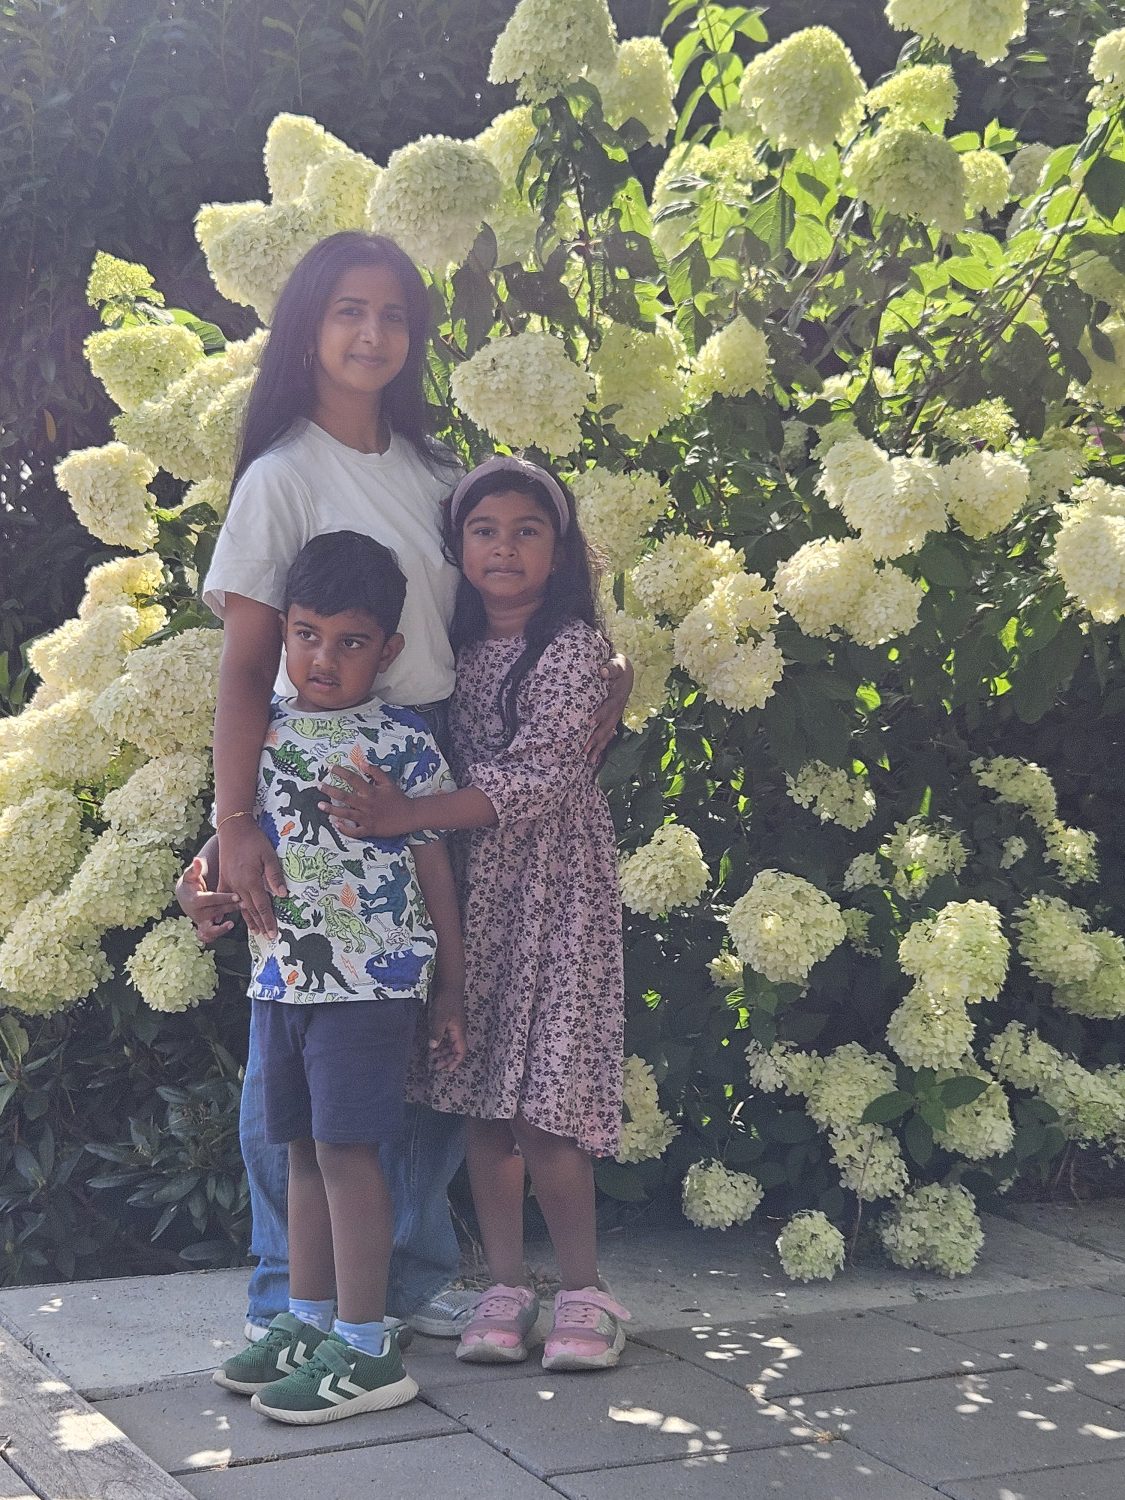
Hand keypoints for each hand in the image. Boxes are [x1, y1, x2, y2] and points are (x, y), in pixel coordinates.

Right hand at [175, 856, 239, 944]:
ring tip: (233, 922)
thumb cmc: (190, 883)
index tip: (237, 895)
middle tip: (245, 904)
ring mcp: (200, 922)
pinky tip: (228, 928)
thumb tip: (197, 860)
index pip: (211, 899)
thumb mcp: (191, 874)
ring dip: (222, 927)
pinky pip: (209, 935)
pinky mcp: (204, 928)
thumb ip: (195, 868)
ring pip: (211, 928)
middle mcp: (197, 913)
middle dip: (231, 909)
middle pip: (216, 912)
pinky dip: (217, 934)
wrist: (184, 896)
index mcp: (195, 900)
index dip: (224, 898)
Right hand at [218, 818, 286, 938]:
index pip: (262, 906)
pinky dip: (232, 908)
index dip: (268, 921)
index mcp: (251, 881)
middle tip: (268, 937)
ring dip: (248, 919)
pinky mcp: (224, 878)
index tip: (273, 934)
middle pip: (251, 910)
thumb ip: (275, 876)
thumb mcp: (269, 855)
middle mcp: (239, 886)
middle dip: (261, 924)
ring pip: (240, 906)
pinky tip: (235, 914)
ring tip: (256, 931)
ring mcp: (229, 883)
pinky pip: (227, 897)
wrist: (233, 829)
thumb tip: (282, 895)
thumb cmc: (254, 840)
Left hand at [318, 763, 417, 838]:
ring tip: (320, 805)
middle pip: (345, 796)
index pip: (353, 779)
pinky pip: (355, 831)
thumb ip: (375, 772)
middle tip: (318, 786)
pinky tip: (336, 824)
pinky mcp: (370, 830)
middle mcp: (367, 804)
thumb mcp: (388, 782)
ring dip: (332, 809)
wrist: (409, 816)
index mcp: (371, 791)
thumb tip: (361, 763)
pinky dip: (345, 829)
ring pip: (346, 814)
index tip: (330, 768)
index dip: (341, 773)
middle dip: (330, 791)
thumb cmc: (397, 798)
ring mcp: (367, 818)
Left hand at [429, 990, 466, 1071]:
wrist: (448, 985)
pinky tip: (432, 1046)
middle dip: (447, 1059)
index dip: (456, 1062)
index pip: (461, 1051)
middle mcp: (458, 1031)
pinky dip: (440, 1043)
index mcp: (459, 1032)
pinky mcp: (448, 1022)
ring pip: (450, 1044)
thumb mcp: (440, 1017)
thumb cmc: (446, 1001)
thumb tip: (433, 1048)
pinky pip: (446, 1037)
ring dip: (443, 1052)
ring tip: (432, 1058)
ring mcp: (453, 1026)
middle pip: (455, 1050)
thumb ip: (437, 1033)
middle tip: (436, 1067)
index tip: (447, 1070)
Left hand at [586, 652, 632, 762]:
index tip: (589, 723)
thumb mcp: (617, 664)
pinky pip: (608, 735)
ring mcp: (616, 715)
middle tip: (585, 749)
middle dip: (596, 738)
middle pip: (607, 726)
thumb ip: (610, 668)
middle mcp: (617, 709)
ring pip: (607, 734)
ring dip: (598, 747)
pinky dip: (602, 746)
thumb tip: (603, 671)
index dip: (600, 715)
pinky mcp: (613, 719)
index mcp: (617, 697)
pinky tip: (595, 758)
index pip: (608, 707)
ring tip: (590, 760)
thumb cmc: (618, 667)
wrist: (627, 672)